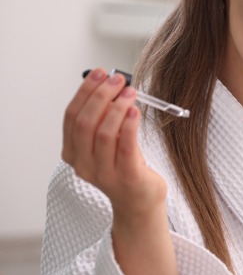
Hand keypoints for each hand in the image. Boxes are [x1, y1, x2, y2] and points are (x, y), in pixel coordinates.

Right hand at [63, 68, 174, 274]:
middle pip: (85, 123)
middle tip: (118, 80)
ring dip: (117, 107)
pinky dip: (128, 125)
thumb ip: (104, 118)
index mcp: (73, 153)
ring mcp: (104, 173)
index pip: (71, 117)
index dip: (85, 92)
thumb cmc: (125, 165)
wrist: (139, 201)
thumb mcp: (107, 142)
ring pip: (104, 133)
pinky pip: (125, 147)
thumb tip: (110, 83)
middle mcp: (83, 164)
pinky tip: (135, 110)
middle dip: (101, 96)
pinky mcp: (127, 177)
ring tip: (131, 92)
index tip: (99, 73)